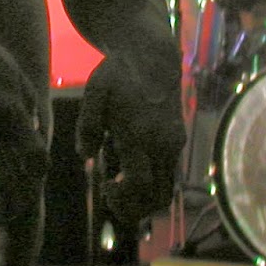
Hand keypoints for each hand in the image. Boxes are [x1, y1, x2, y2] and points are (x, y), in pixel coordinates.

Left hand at [75, 50, 184, 226]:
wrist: (152, 56)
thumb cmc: (117, 75)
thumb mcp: (94, 95)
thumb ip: (87, 127)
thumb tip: (86, 157)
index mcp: (139, 134)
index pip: (139, 184)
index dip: (122, 198)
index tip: (106, 187)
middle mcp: (162, 144)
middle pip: (159, 197)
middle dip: (135, 209)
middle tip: (112, 196)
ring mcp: (174, 144)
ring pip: (168, 190)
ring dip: (144, 198)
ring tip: (121, 184)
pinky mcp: (178, 141)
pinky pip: (169, 175)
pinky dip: (152, 182)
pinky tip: (132, 166)